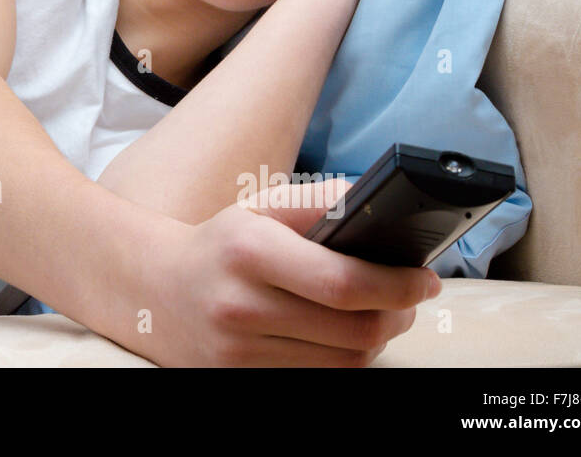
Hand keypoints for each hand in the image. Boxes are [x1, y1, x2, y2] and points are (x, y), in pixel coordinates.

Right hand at [135, 178, 440, 366]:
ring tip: (380, 314)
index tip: (424, 278)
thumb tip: (375, 204)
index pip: (343, 282)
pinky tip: (342, 334)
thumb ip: (318, 201)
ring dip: (376, 340)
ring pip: (343, 362)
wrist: (155, 290)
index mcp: (249, 251)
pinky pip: (317, 379)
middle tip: (410, 298)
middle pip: (354, 331)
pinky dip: (342, 358)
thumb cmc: (221, 244)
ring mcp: (238, 352)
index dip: (397, 285)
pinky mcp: (240, 379)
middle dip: (398, 315)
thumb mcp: (260, 207)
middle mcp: (241, 306)